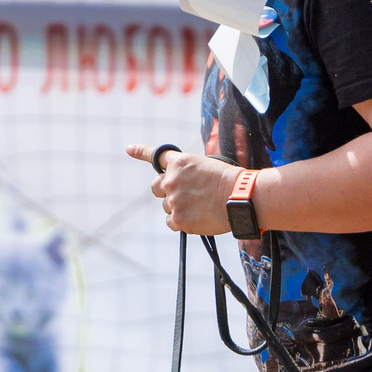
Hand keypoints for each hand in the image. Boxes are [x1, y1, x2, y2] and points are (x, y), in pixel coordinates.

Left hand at [124, 144, 246, 235]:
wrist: (242, 198)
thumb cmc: (231, 182)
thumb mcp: (206, 167)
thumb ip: (188, 174)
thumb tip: (181, 190)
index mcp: (180, 162)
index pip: (156, 155)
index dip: (140, 151)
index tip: (129, 149)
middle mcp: (171, 179)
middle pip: (156, 187)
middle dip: (167, 191)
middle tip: (186, 196)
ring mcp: (173, 200)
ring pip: (167, 206)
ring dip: (179, 207)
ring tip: (201, 207)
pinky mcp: (178, 219)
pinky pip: (171, 222)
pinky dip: (182, 222)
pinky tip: (198, 217)